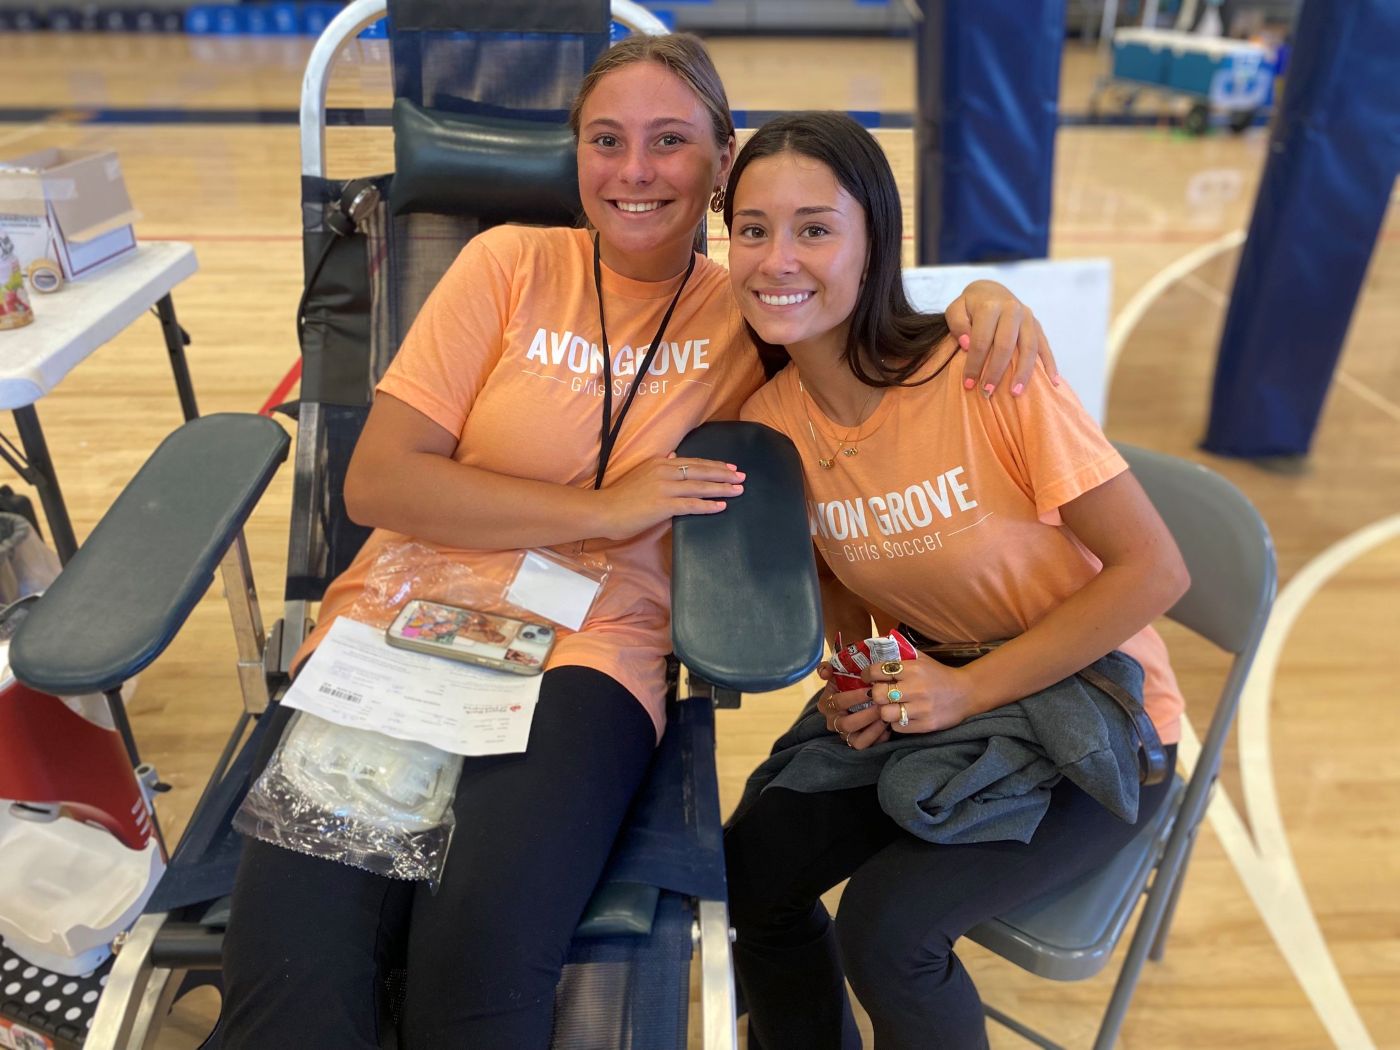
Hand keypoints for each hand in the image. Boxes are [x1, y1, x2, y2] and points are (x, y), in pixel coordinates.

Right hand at [596, 453, 744, 540]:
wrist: (604, 510)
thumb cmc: (621, 496)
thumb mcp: (641, 474)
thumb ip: (660, 466)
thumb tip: (674, 455)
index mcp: (659, 463)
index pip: (693, 462)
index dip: (714, 465)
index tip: (730, 467)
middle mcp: (664, 471)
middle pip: (701, 471)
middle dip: (724, 474)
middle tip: (742, 477)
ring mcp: (664, 488)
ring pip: (700, 486)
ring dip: (721, 488)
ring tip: (738, 490)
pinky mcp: (663, 505)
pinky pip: (691, 504)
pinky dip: (708, 505)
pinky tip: (721, 506)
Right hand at [816, 663, 890, 749]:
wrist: (859, 692)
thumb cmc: (849, 682)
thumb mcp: (837, 672)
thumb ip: (827, 668)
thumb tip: (824, 673)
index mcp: (827, 704)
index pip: (838, 702)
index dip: (854, 697)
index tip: (870, 690)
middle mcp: (833, 721)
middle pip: (847, 724)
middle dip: (866, 716)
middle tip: (881, 706)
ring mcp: (845, 734)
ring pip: (856, 740)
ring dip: (872, 730)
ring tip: (885, 718)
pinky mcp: (858, 742)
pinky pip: (867, 745)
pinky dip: (878, 738)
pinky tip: (888, 728)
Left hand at [861, 658, 975, 734]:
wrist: (966, 693)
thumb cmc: (939, 674)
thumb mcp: (922, 659)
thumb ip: (900, 654)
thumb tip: (876, 647)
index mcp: (913, 669)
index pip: (877, 671)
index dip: (867, 674)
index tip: (867, 677)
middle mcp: (917, 688)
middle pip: (878, 694)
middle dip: (876, 694)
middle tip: (880, 694)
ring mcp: (922, 708)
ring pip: (885, 713)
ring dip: (885, 710)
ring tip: (891, 706)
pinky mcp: (926, 725)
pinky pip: (898, 726)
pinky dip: (897, 722)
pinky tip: (903, 715)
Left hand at [944, 280, 1058, 397]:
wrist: (990, 291)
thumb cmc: (969, 306)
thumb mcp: (955, 309)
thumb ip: (957, 325)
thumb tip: (966, 344)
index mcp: (990, 306)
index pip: (981, 340)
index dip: (974, 364)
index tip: (968, 384)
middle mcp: (1012, 310)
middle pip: (1006, 346)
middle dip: (996, 371)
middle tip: (987, 392)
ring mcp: (1028, 317)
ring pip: (1029, 348)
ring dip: (1023, 372)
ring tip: (1015, 393)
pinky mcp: (1037, 325)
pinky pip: (1045, 346)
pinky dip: (1050, 364)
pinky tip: (1052, 382)